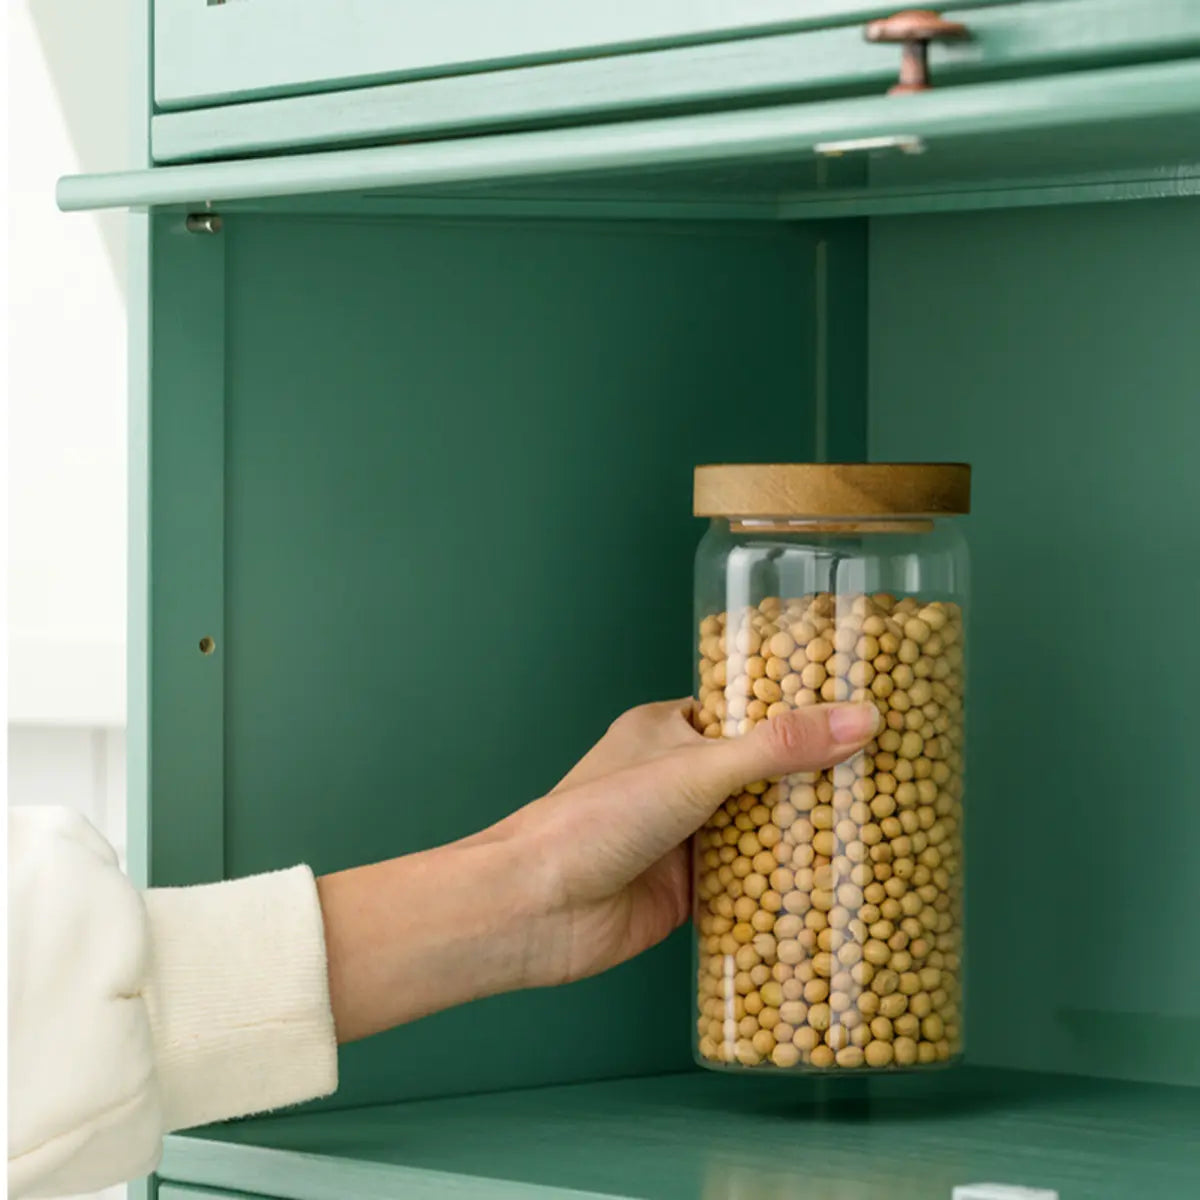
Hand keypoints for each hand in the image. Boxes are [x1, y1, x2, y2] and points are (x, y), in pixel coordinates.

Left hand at [317, 700, 879, 1042]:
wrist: (536, 909)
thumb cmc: (593, 820)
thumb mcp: (695, 768)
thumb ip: (778, 748)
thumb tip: (860, 719)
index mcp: (668, 729)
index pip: (748, 710)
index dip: (802, 710)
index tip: (862, 710)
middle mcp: (677, 778)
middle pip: (761, 772)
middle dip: (815, 777)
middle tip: (890, 771)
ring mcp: (685, 835)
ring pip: (760, 827)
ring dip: (805, 832)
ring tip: (884, 823)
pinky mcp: (690, 889)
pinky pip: (751, 881)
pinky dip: (787, 883)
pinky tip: (837, 884)